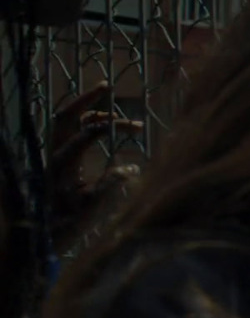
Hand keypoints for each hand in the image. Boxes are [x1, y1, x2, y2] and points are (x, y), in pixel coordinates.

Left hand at [49, 84, 141, 242]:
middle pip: (66, 116)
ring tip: (121, 119)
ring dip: (91, 113)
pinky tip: (110, 130)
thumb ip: (110, 186)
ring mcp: (57, 154)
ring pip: (69, 122)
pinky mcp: (61, 158)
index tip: (135, 128)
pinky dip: (89, 124)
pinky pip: (72, 132)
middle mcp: (55, 153)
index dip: (107, 127)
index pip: (83, 135)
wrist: (47, 232)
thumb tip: (132, 169)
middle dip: (86, 99)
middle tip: (106, 85)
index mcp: (62, 163)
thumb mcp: (91, 207)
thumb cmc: (68, 221)